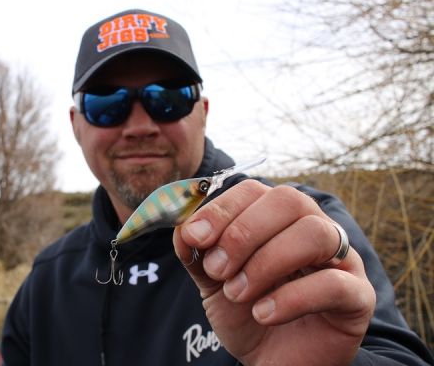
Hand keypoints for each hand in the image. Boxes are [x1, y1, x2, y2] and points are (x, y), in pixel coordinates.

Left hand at [173, 180, 375, 365]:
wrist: (271, 361)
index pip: (255, 190)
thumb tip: (182, 229)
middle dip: (243, 233)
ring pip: (314, 233)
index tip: (194, 237)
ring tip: (237, 293)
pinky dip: (292, 298)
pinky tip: (263, 314)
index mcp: (277, 219)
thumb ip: (198, 254)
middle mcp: (313, 229)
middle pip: (288, 200)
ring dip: (266, 262)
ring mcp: (341, 260)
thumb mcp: (212, 282)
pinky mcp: (358, 298)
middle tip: (217, 270)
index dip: (222, 208)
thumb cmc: (246, 313)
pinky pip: (334, 284)